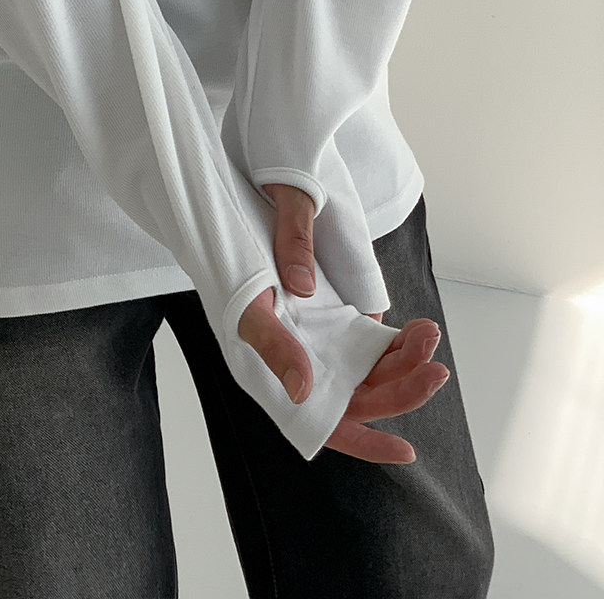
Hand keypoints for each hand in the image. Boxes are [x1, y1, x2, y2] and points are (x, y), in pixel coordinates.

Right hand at [236, 182, 448, 463]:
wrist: (243, 214)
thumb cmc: (231, 261)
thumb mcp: (249, 305)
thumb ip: (274, 345)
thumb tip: (302, 390)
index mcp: (280, 373)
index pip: (325, 423)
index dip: (363, 442)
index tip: (403, 451)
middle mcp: (308, 364)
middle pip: (363, 396)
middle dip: (403, 388)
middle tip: (434, 369)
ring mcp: (326, 342)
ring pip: (376, 370)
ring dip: (407, 361)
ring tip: (428, 334)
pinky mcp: (338, 319)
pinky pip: (376, 343)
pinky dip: (400, 341)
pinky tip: (417, 330)